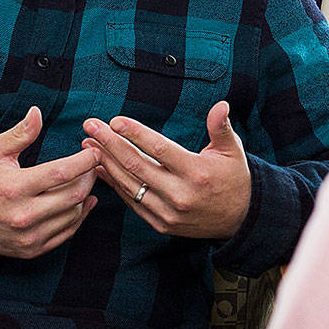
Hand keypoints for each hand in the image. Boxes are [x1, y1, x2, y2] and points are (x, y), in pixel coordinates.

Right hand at [0, 106, 99, 258]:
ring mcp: (28, 236)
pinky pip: (67, 233)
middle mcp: (22, 215)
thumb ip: (19, 133)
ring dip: (85, 196)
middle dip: (89, 177)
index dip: (84, 161)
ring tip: (84, 180)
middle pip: (73, 195)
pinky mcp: (32, 250)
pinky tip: (83, 202)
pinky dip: (79, 216)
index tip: (94, 151)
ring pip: (73, 214)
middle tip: (93, 165)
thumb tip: (37, 112)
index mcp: (14, 188)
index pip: (61, 173)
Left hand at [83, 100, 250, 239]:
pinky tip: (101, 167)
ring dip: (105, 162)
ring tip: (88, 144)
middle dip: (109, 143)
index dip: (135, 133)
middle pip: (136, 165)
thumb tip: (220, 105)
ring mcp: (168, 212)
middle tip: (90, 126)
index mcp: (197, 172)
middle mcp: (180, 194)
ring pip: (129, 184)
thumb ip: (221, 127)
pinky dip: (114, 184)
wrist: (240, 219)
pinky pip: (132, 201)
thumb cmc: (233, 178)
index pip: (159, 149)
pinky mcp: (161, 223)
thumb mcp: (233, 151)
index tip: (114, 120)